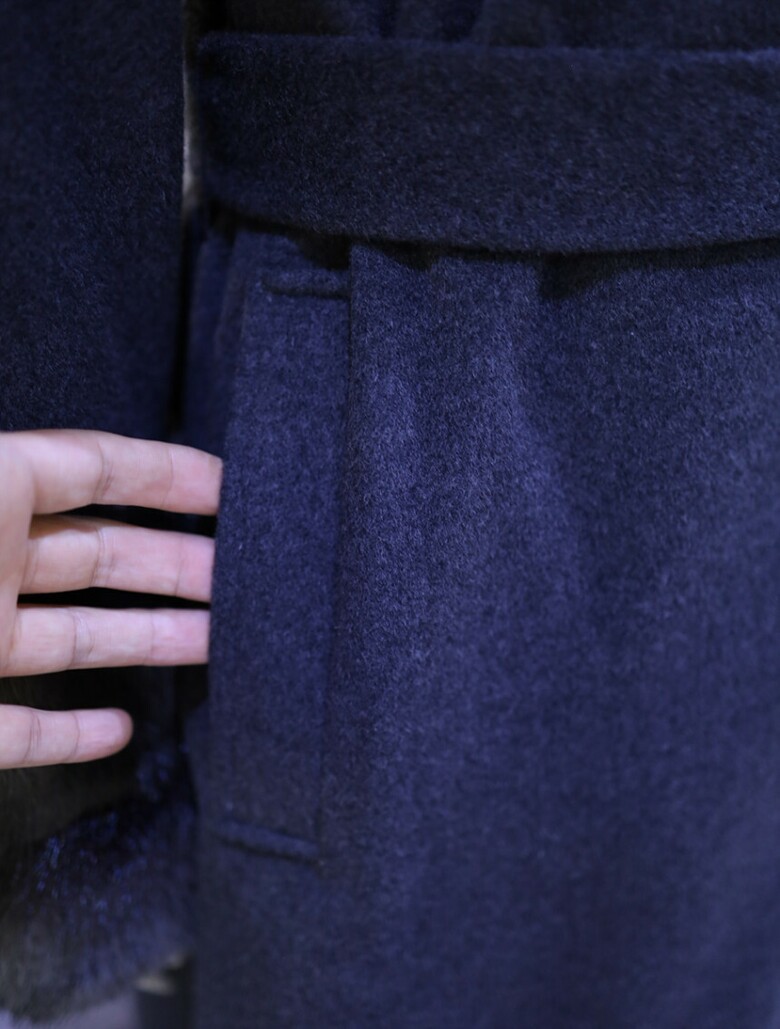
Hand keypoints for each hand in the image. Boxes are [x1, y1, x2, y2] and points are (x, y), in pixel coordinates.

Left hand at [0, 428, 221, 768]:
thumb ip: (37, 467)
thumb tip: (91, 453)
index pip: (92, 469)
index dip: (165, 473)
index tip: (231, 488)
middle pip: (98, 556)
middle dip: (178, 560)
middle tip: (244, 574)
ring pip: (74, 639)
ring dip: (149, 638)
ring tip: (216, 638)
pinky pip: (21, 731)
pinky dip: (72, 733)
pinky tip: (118, 729)